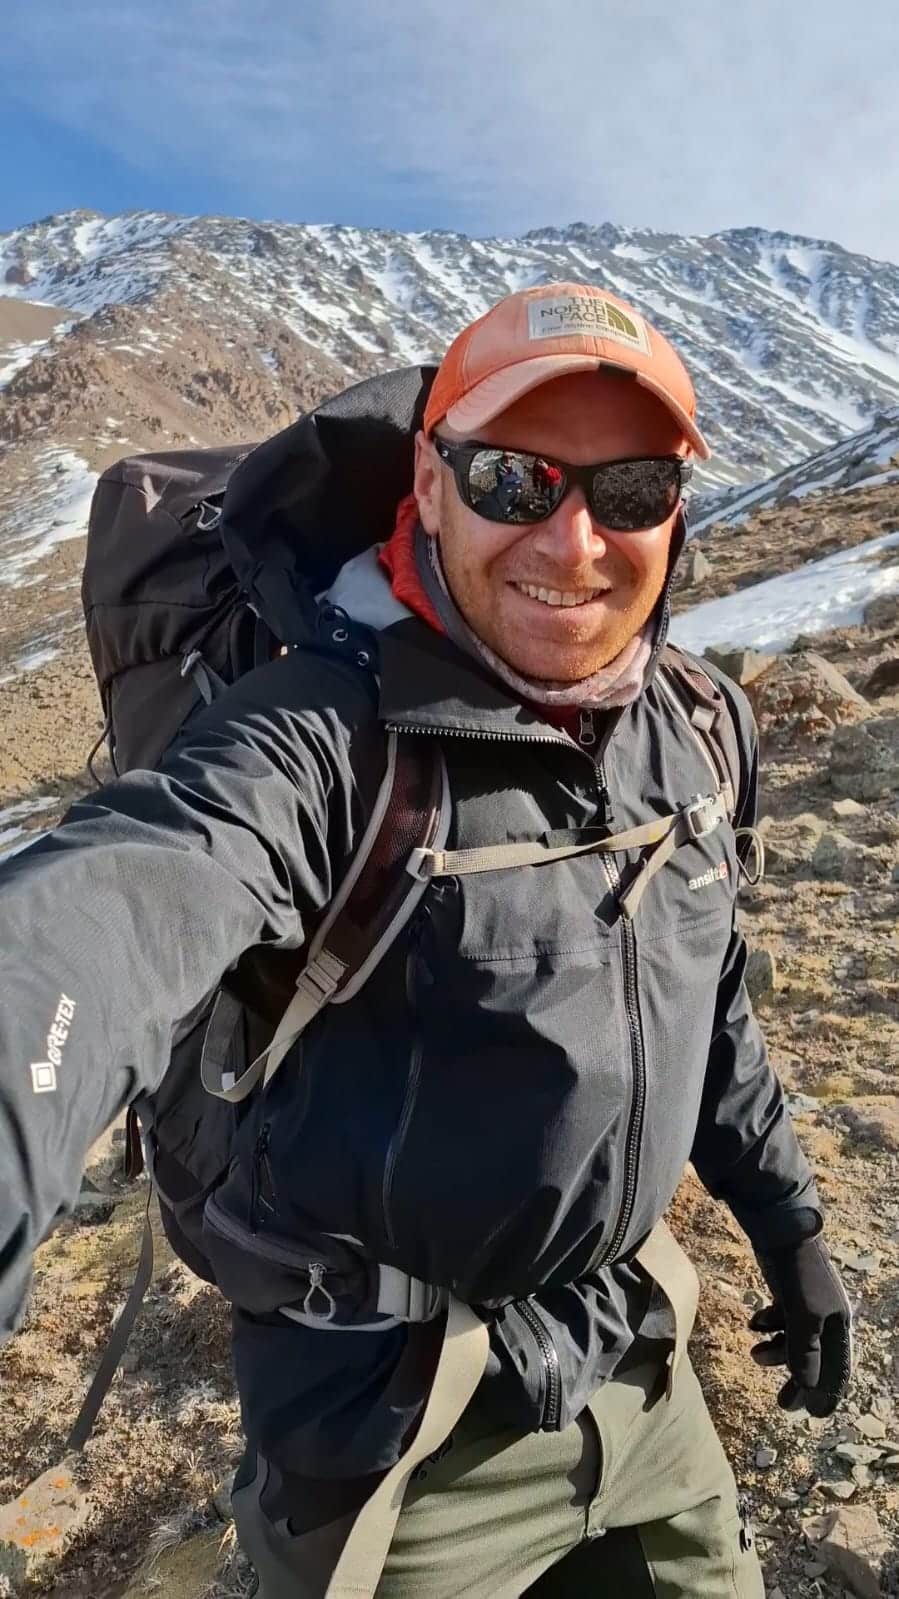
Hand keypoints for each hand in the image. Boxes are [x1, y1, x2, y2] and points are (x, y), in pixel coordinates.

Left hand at [749, 1234, 851, 1415]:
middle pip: (814, 1358)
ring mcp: (807, 1304)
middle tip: (782, 1403)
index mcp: (839, 1326)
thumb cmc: (799, 1274)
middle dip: (797, 1379)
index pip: (837, 1369)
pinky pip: (781, 1320)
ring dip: (776, 1351)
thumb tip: (807, 1389)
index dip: (827, 1394)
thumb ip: (805, 1354)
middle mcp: (827, 1317)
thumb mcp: (804, 1317)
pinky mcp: (789, 1292)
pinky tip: (754, 1323)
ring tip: (755, 1353)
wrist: (782, 1230)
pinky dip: (768, 1326)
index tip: (815, 1416)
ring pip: (794, 1340)